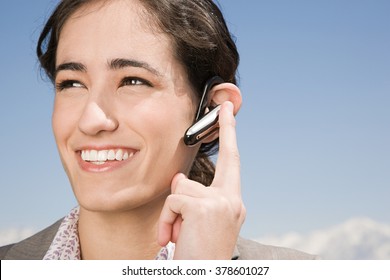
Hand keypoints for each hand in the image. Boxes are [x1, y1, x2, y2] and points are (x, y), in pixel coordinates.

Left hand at [158, 101, 245, 258]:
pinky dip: (165, 220)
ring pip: (183, 186)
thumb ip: (191, 196)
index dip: (231, 137)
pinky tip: (171, 239)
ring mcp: (223, 203)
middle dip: (228, 128)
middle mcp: (234, 201)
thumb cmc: (198, 254)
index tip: (228, 113)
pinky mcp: (205, 207)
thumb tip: (178, 178)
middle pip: (226, 159)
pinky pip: (173, 200)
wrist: (202, 277)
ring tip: (177, 235)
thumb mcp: (196, 223)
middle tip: (225, 104)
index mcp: (233, 203)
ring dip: (172, 211)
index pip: (233, 164)